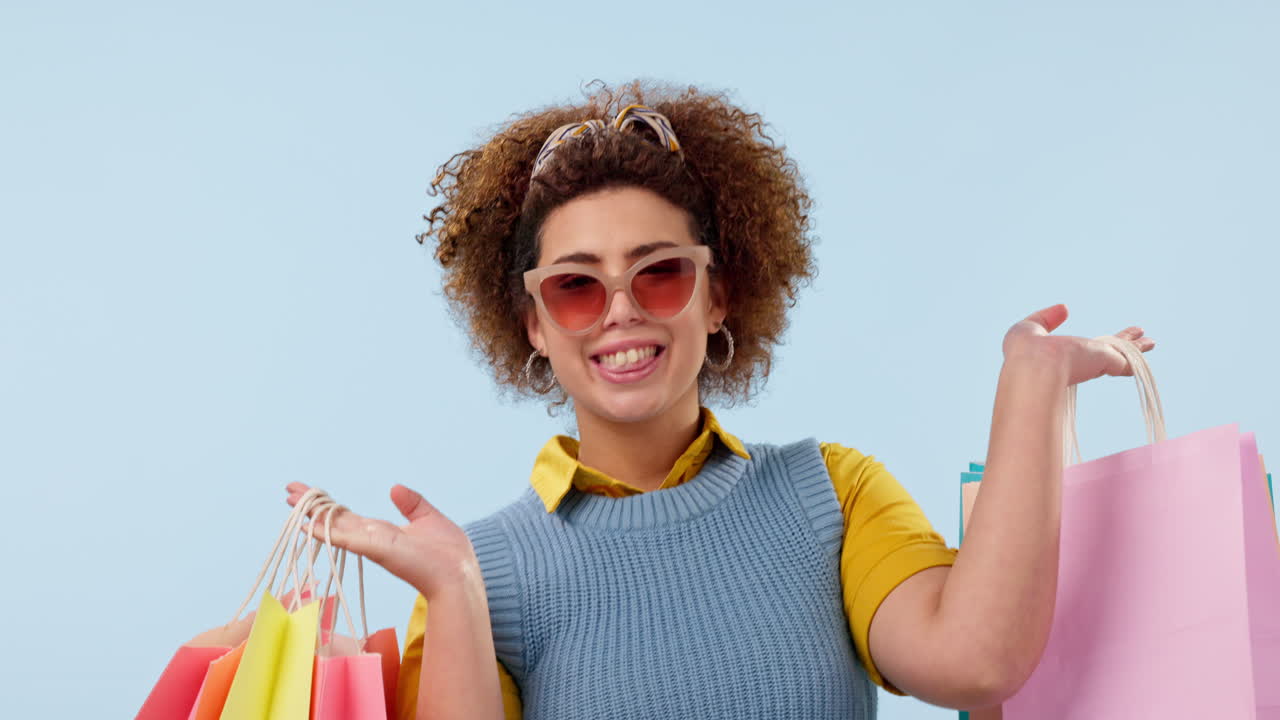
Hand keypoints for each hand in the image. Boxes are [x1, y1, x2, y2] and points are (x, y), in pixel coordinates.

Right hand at [285, 482, 477, 599]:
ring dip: (312, 514)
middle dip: (312, 506)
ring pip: (335, 526)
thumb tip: (394, 488)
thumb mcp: (429, 518)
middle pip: (335, 519)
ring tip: (291, 500)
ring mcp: (372, 544)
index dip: (328, 505)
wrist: (458, 574)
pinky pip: (346, 537)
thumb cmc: (449, 554)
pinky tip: (308, 524)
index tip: (310, 491)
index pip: (348, 516)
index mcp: (382, 532)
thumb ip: (411, 504)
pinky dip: (326, 531)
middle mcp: (372, 538)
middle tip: (288, 491)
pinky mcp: (378, 549)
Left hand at [1002, 304, 1155, 385]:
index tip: (1097, 340)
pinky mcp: (1107, 361)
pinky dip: (1137, 351)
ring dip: (1135, 346)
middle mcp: (1079, 362)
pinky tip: (1148, 344)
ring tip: (1151, 341)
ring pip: (1120, 353)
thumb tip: (1065, 308)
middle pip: (1105, 352)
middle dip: (1119, 344)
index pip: (1080, 350)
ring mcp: (1095, 362)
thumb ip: (1046, 319)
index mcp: (1060, 357)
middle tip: (1137, 338)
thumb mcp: (1029, 328)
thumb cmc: (1025, 350)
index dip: (1088, 343)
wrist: (1037, 367)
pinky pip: (1128, 357)